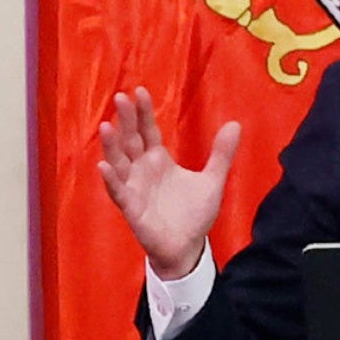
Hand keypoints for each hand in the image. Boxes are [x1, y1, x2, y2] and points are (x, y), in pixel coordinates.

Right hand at [97, 87, 240, 278]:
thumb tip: (235, 124)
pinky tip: (103, 166)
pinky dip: (111, 180)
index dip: (143, 113)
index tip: (140, 91)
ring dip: (112, 145)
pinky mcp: (132, 209)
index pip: (148, 131)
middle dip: (126, 120)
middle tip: (120, 97)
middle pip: (131, 140)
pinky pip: (118, 192)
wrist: (189, 248)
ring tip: (107, 126)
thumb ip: (221, 154)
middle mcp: (142, 170)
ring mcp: (134, 188)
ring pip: (119, 162)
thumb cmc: (194, 214)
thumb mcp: (212, 180)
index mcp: (158, 160)